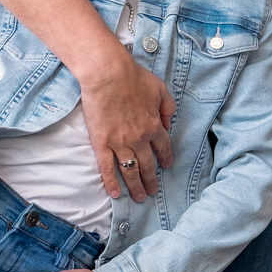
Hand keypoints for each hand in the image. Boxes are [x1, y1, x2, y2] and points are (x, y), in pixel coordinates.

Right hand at [76, 39, 174, 201]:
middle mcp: (140, 139)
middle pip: (148, 165)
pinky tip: (115, 194)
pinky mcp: (102, 143)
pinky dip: (111, 182)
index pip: (163, 147)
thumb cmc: (133, 77)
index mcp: (154, 125)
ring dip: (136, 186)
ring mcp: (120, 143)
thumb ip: (168, 107)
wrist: (108, 75)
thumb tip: (169, 122)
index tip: (167, 166)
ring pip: (130, 170)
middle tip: (153, 191)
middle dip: (151, 180)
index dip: (166, 158)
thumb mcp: (161, 89)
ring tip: (139, 197)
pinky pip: (107, 168)